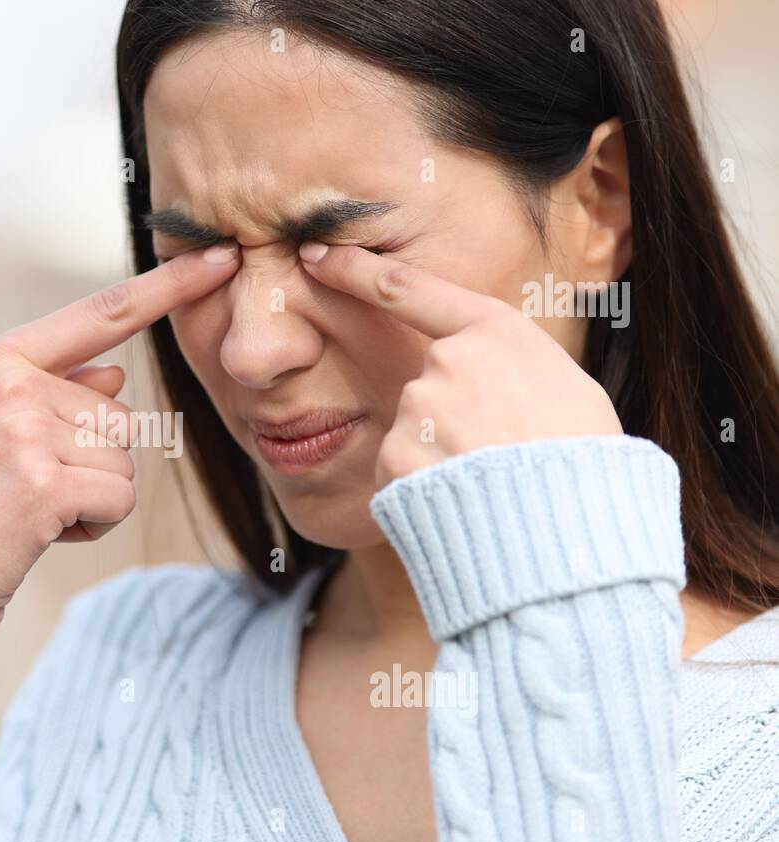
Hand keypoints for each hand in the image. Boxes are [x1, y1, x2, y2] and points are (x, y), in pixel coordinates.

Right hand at [0, 241, 241, 660]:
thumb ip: (54, 397)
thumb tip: (117, 374)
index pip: (102, 313)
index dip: (169, 285)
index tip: (222, 254)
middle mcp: (11, 382)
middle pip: (122, 417)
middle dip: (91, 467)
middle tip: (23, 494)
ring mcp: (25, 429)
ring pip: (125, 463)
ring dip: (92, 501)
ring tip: (25, 515)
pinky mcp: (43, 483)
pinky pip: (119, 500)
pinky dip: (93, 528)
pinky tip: (38, 536)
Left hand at [298, 243, 622, 487]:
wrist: (573, 526)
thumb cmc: (584, 461)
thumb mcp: (568, 390)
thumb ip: (511, 372)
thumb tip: (496, 387)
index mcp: (496, 331)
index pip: (408, 290)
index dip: (355, 270)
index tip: (317, 254)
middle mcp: (449, 358)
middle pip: (425, 387)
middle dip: (450, 423)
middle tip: (497, 458)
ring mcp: (419, 405)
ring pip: (413, 433)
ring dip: (438, 459)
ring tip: (488, 485)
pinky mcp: (396, 453)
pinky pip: (399, 473)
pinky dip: (420, 490)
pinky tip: (461, 504)